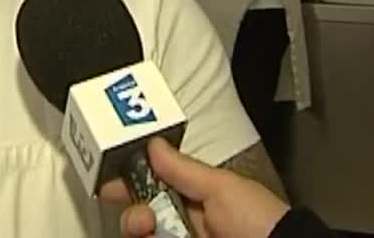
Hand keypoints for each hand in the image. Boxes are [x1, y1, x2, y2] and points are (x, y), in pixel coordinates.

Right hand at [99, 138, 289, 237]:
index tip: (111, 185)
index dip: (130, 185)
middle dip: (133, 215)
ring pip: (144, 237)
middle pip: (142, 220)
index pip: (154, 190)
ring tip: (148, 231)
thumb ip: (184, 169)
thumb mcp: (223, 187)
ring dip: (137, 229)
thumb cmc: (263, 223)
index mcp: (198, 201)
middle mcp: (188, 227)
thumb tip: (153, 145)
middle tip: (142, 219)